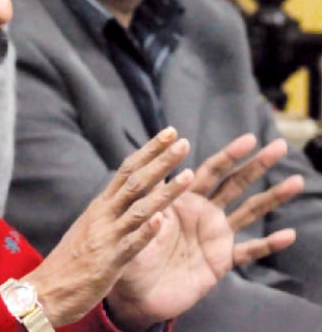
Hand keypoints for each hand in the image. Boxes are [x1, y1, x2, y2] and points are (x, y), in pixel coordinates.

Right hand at [21, 127, 195, 326]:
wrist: (46, 288)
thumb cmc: (72, 260)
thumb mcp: (90, 227)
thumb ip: (109, 210)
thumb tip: (128, 192)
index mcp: (101, 205)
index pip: (127, 169)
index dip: (149, 150)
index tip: (169, 133)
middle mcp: (104, 214)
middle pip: (135, 181)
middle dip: (160, 160)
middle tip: (182, 141)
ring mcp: (107, 236)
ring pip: (139, 208)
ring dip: (165, 192)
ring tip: (189, 175)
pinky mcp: (110, 261)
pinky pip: (131, 243)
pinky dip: (146, 231)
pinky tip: (160, 220)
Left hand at [106, 133, 302, 329]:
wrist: (132, 288)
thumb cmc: (131, 245)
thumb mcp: (139, 212)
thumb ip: (151, 188)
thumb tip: (158, 157)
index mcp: (184, 196)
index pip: (211, 170)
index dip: (230, 155)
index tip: (249, 138)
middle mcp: (203, 211)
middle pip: (235, 183)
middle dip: (257, 165)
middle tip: (279, 146)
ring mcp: (214, 235)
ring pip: (249, 212)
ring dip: (272, 197)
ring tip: (296, 181)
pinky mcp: (219, 261)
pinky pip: (247, 252)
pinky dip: (267, 245)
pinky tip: (288, 235)